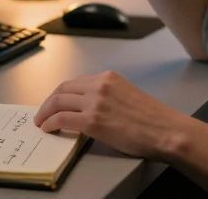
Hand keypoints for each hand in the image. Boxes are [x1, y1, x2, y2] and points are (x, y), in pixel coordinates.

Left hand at [34, 71, 192, 160]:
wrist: (166, 130)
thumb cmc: (153, 120)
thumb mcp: (128, 96)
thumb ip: (108, 97)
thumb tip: (90, 109)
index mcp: (108, 77)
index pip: (75, 82)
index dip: (61, 93)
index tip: (55, 102)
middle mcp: (100, 85)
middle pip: (63, 89)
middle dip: (49, 102)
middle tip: (42, 113)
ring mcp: (95, 102)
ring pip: (58, 102)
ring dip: (45, 112)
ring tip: (41, 122)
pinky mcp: (93, 121)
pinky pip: (62, 119)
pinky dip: (50, 123)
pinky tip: (48, 129)